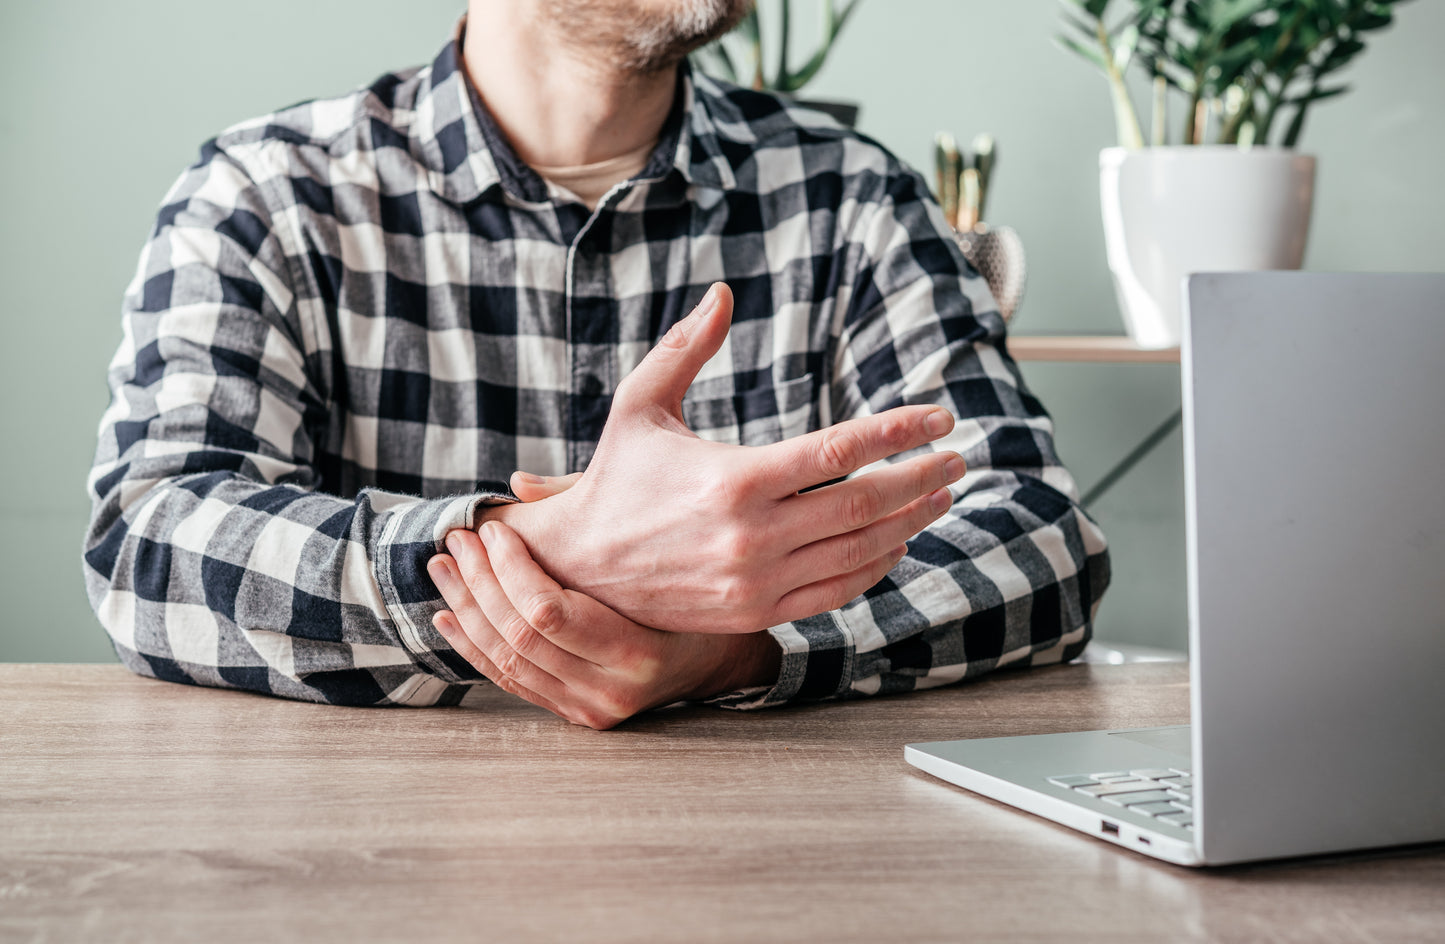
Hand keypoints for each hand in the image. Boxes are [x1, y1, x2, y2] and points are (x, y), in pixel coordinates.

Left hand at [427, 522, 781, 729]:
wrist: (718, 658)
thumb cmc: (688, 588)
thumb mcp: (652, 540)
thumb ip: (587, 509)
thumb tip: (519, 483)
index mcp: (640, 648)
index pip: (549, 611)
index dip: (509, 568)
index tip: (490, 529)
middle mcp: (614, 690)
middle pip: (520, 636)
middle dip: (477, 583)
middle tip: (454, 541)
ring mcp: (593, 708)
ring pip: (507, 662)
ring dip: (467, 611)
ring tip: (443, 569)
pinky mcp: (577, 715)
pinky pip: (512, 682)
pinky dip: (474, 647)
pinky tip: (449, 616)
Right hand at [489, 282, 965, 634]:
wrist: (580, 569)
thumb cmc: (616, 478)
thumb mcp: (639, 404)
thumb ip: (685, 348)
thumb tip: (722, 291)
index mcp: (733, 478)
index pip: (838, 451)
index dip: (898, 431)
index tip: (940, 417)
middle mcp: (753, 534)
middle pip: (864, 503)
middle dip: (921, 478)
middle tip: (957, 457)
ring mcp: (758, 580)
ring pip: (859, 550)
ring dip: (910, 522)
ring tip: (941, 494)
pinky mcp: (757, 611)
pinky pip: (835, 590)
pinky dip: (875, 567)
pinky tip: (897, 543)